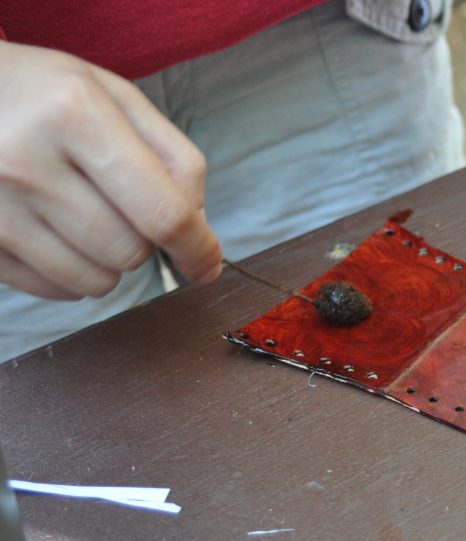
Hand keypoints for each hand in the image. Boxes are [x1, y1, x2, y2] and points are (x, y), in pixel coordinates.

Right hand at [0, 41, 221, 299]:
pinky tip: (56, 232)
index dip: (197, 247)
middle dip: (145, 242)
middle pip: (130, 251)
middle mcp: (26, 161)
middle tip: (122, 208)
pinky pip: (53, 289)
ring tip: (86, 216)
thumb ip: (173, 156)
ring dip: (109, 262)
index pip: (161, 211)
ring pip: (95, 281)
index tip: (207, 264)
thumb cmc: (43, 94)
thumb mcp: (113, 96)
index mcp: (74, 113)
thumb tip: (199, 229)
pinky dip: (70, 274)